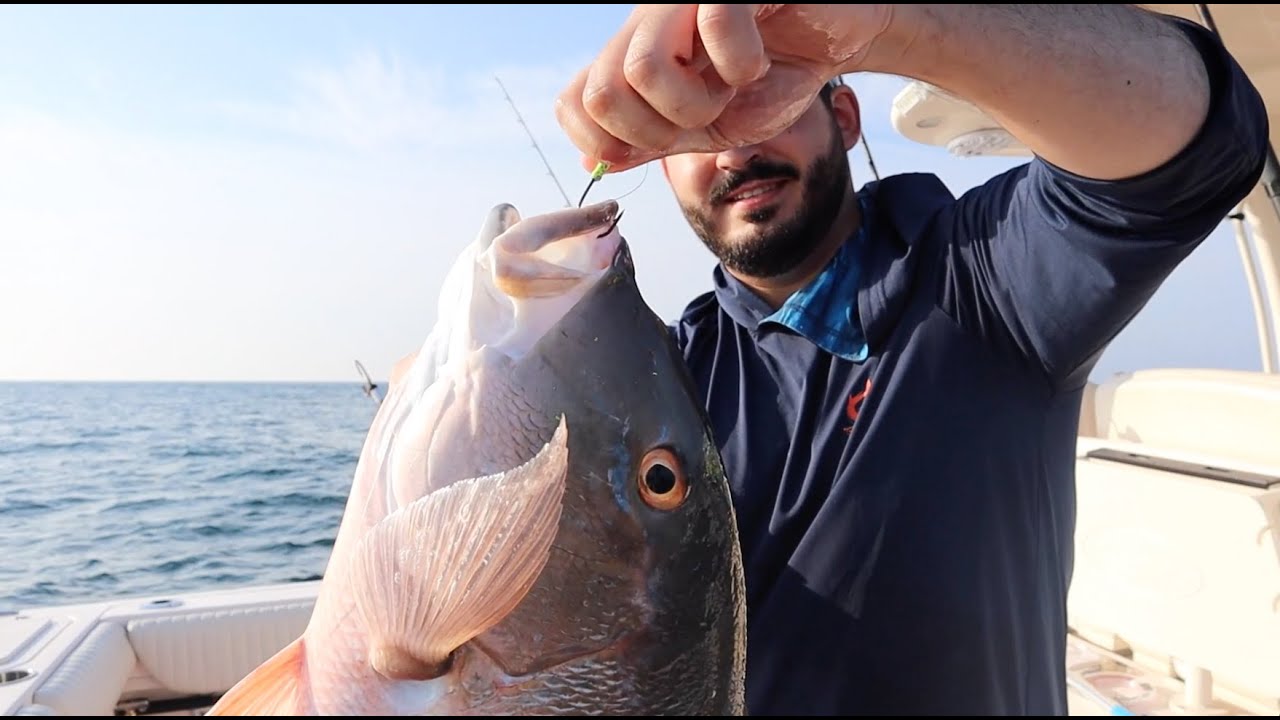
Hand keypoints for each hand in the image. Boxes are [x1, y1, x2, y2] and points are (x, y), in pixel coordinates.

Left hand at [555, 4, 893, 172]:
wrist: (836, 40)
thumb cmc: (775, 75)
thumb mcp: (709, 125)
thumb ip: (652, 140)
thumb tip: (594, 160)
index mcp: (634, 53)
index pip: (573, 103)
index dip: (608, 143)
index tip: (659, 144)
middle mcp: (646, 19)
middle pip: (601, 95)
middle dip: (656, 132)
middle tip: (702, 118)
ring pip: (642, 68)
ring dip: (696, 104)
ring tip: (730, 89)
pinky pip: (713, 27)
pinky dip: (743, 63)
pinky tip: (760, 57)